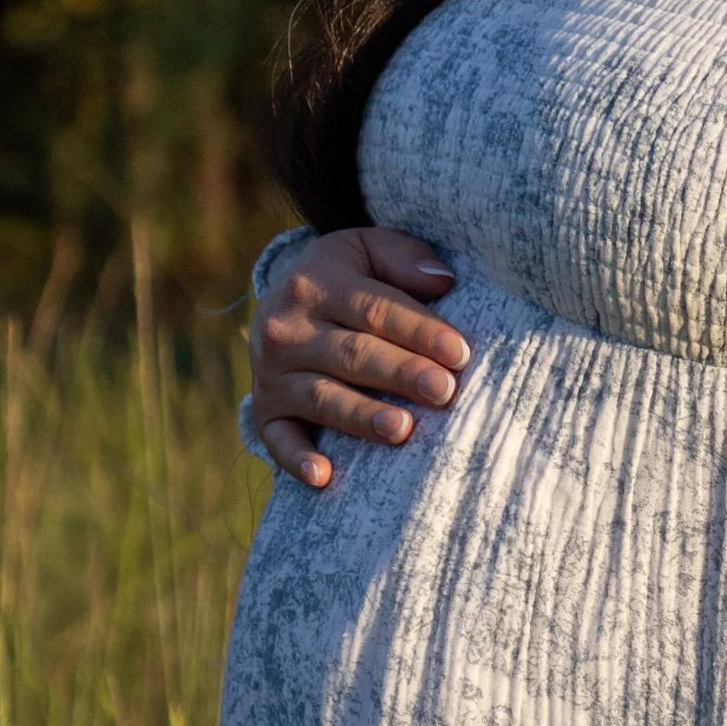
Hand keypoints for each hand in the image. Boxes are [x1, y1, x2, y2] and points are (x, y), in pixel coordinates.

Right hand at [247, 226, 469, 490]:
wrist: (278, 302)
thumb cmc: (344, 277)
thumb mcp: (367, 249)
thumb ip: (403, 257)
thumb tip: (443, 280)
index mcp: (315, 283)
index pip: (374, 309)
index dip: (419, 330)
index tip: (460, 352)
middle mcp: (287, 329)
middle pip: (352, 354)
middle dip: (400, 373)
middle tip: (444, 391)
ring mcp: (273, 375)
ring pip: (322, 397)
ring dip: (361, 416)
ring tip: (401, 429)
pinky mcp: (266, 412)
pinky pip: (278, 439)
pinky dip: (297, 460)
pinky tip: (324, 477)